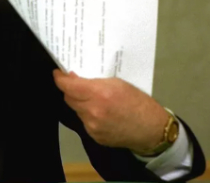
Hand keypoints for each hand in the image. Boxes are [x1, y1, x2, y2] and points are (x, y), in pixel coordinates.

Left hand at [53, 69, 167, 152]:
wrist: (151, 129)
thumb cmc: (137, 101)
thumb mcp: (117, 83)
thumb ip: (95, 81)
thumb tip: (75, 79)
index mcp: (99, 94)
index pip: (68, 86)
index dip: (59, 78)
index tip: (57, 73)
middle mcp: (92, 111)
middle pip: (68, 98)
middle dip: (70, 90)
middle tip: (75, 83)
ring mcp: (92, 126)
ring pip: (76, 110)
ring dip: (79, 102)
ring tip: (91, 98)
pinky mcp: (94, 136)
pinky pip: (84, 121)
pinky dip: (87, 114)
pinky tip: (99, 112)